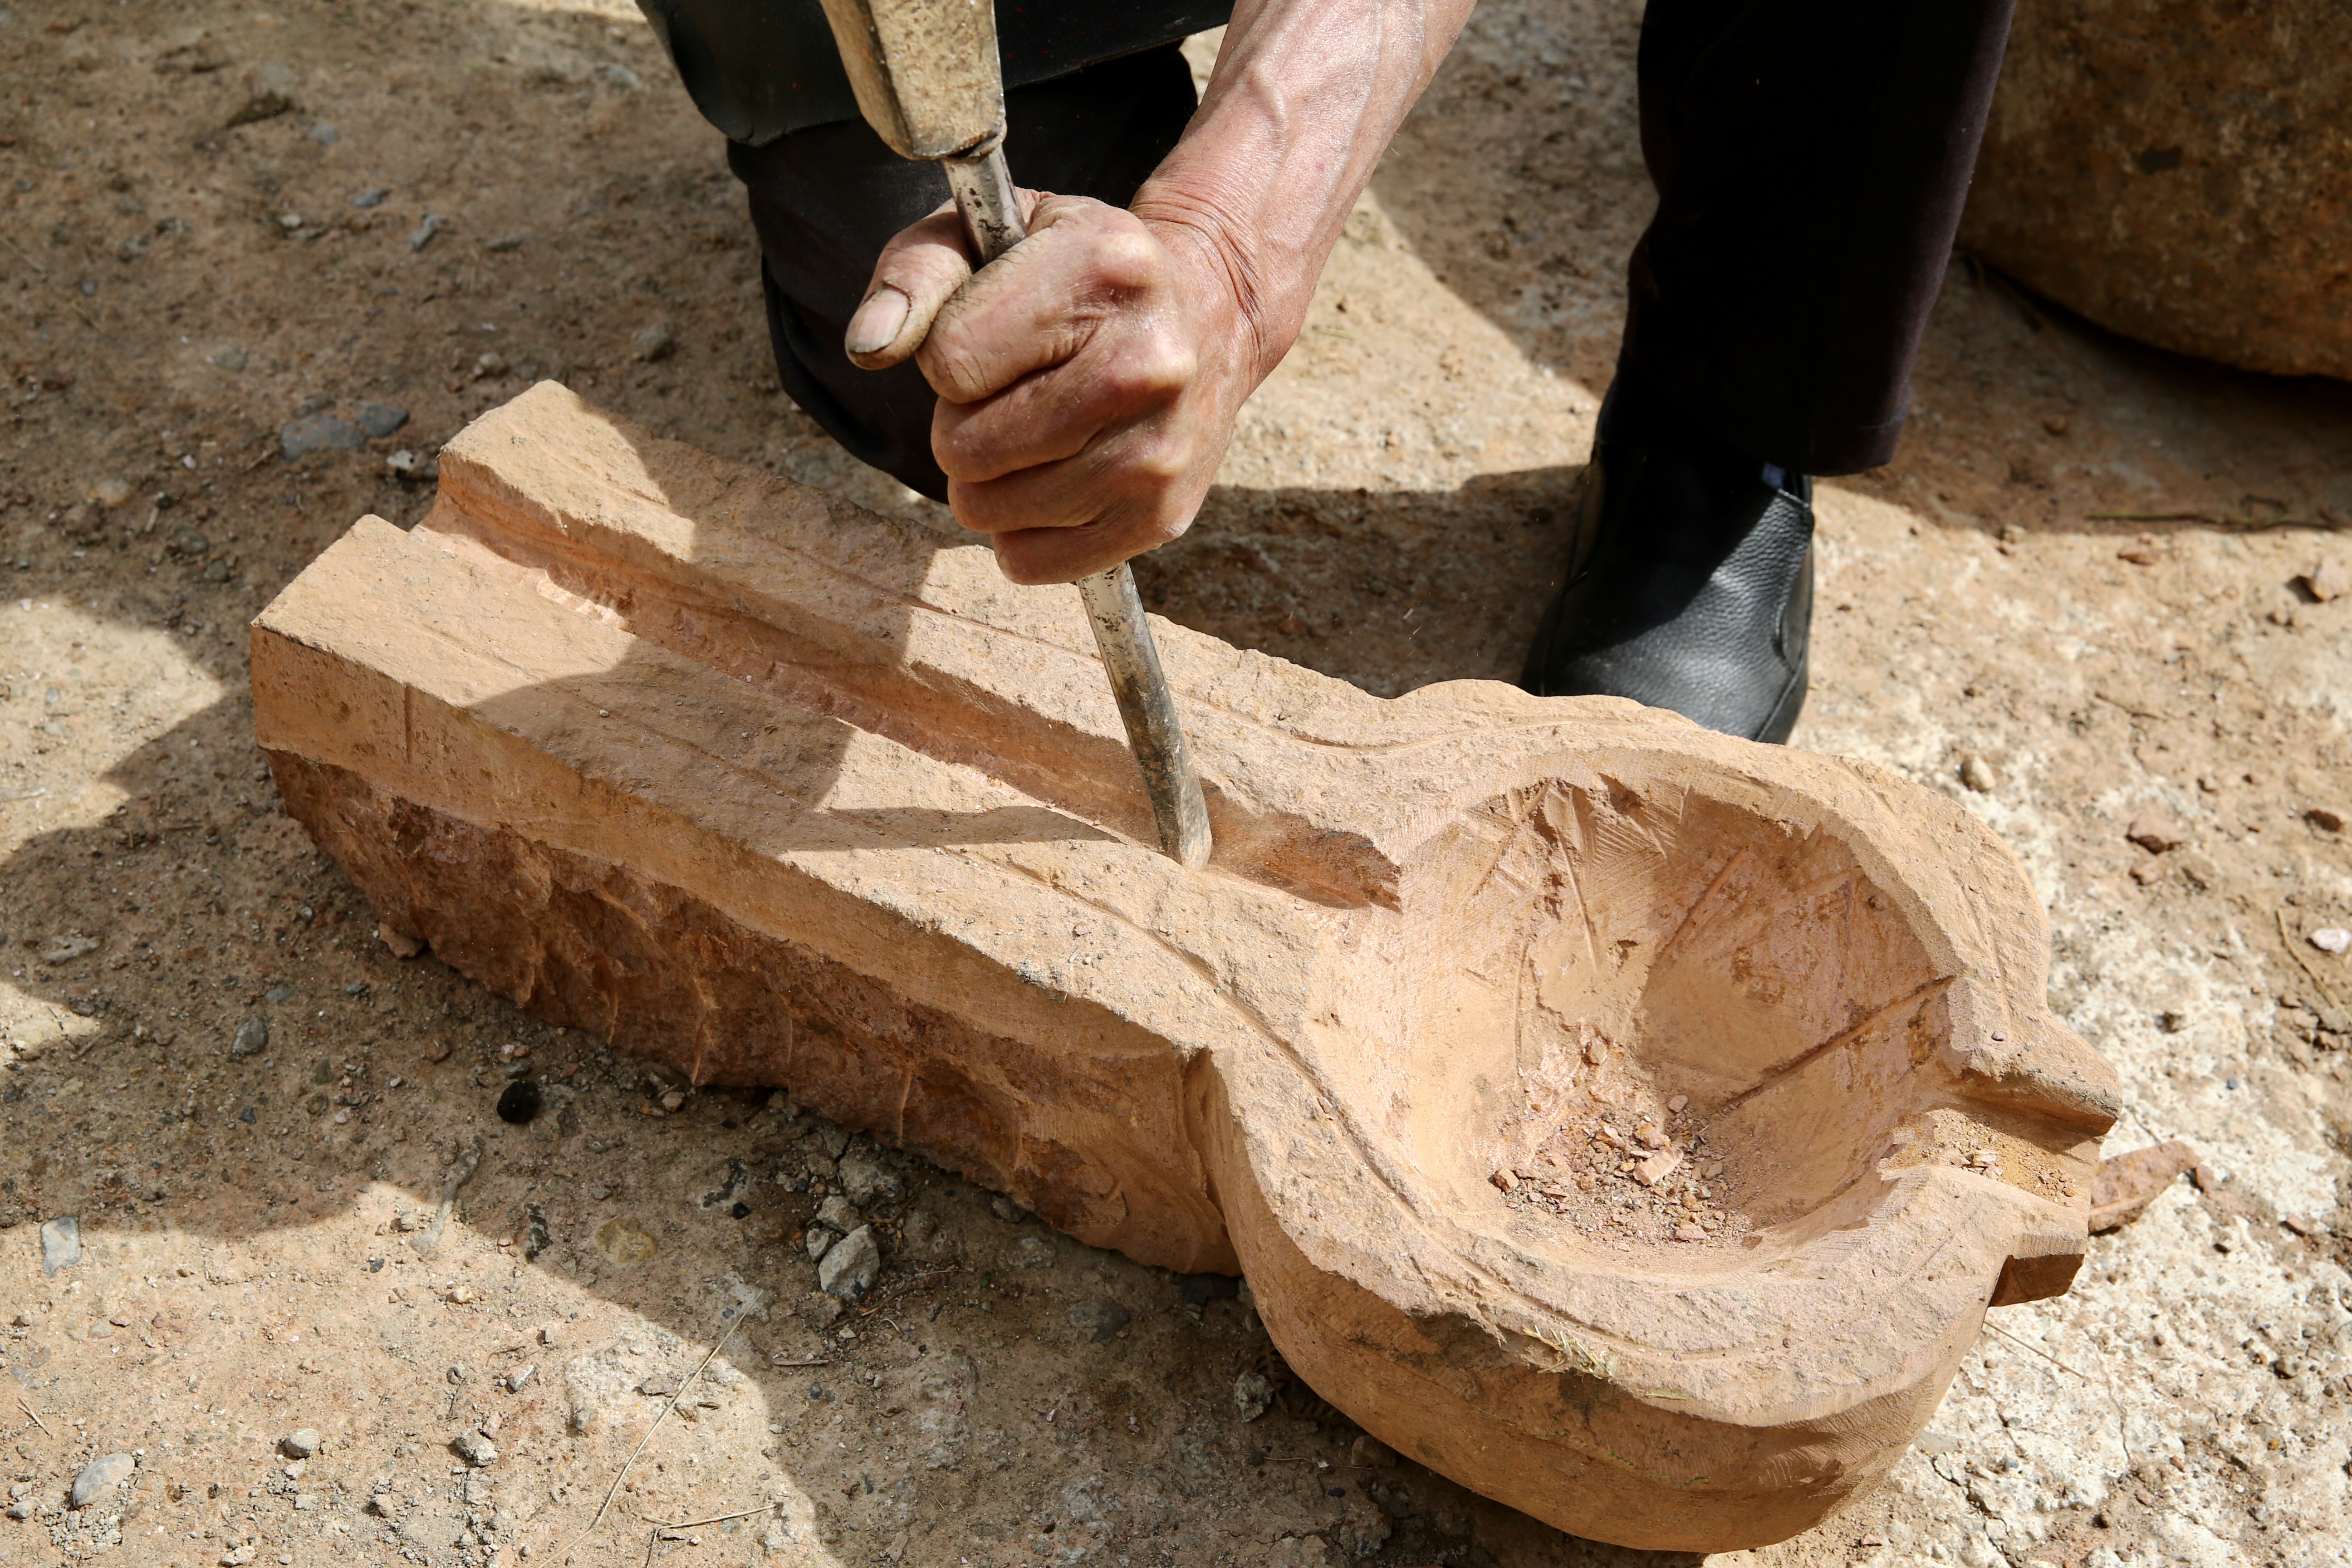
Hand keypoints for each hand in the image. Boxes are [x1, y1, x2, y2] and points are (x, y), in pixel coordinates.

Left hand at [844, 192, 1253, 583]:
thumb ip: (914, 274)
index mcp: (1102, 269)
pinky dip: (1021, 530)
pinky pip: (1030, 561)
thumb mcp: (990, 235)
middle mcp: (1145, 364)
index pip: (949, 362)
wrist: (1206, 314)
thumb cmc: (1072, 273)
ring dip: (990, 479)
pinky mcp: (1162, 517)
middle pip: (965, 447)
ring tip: (1037, 430)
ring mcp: (1160, 451)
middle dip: (964, 423)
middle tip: (1014, 390)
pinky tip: (1056, 477)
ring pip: (989, 510)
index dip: (949, 355)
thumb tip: (871, 345)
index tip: (995, 335)